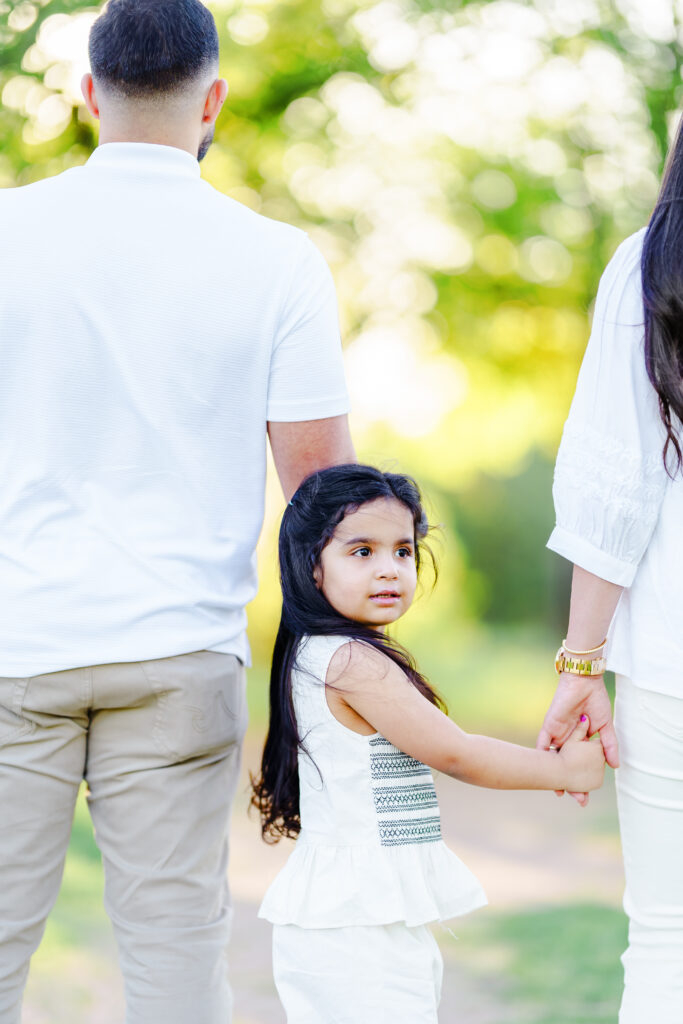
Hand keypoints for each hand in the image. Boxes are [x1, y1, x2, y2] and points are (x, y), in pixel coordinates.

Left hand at [537, 673, 618, 804]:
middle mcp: (567, 740)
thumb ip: (608, 745)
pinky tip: (542, 770)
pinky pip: (543, 743)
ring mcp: (557, 734)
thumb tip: (616, 766)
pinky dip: (541, 756)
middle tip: (578, 799)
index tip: (586, 797)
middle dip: (570, 783)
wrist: (584, 682)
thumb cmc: (595, 701)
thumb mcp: (605, 726)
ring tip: (560, 792)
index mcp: (580, 741)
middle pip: (566, 766)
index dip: (583, 780)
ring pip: (553, 759)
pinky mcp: (549, 726)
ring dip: (554, 774)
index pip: (580, 765)